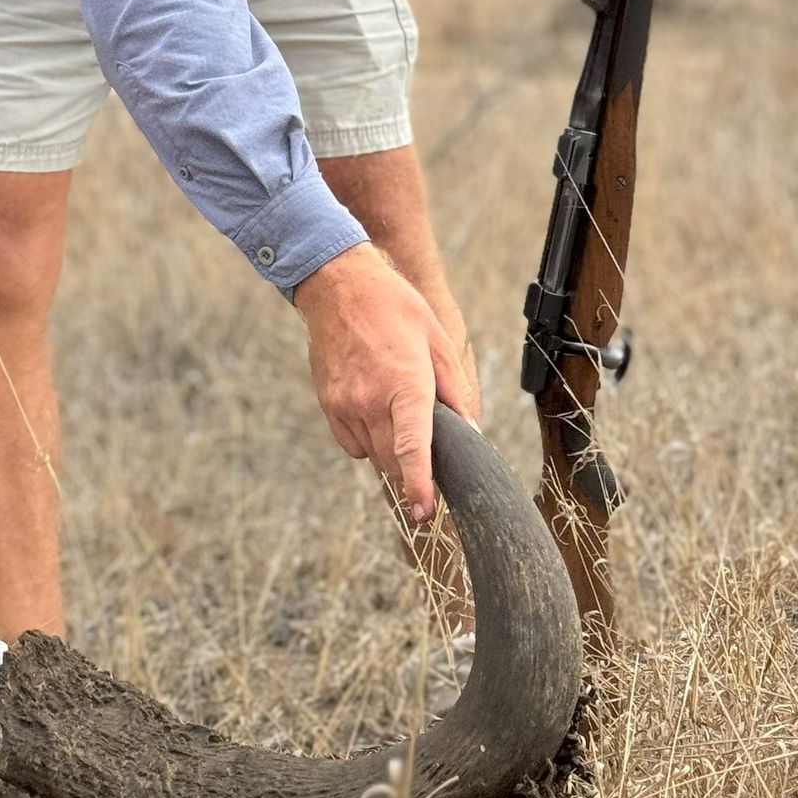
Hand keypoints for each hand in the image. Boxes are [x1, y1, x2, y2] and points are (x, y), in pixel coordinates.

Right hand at [294, 245, 476, 523]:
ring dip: (393, 455)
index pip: (413, 446)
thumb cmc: (395, 308)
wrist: (339, 286)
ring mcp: (345, 405)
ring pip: (374, 456)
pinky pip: (353, 445)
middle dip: (415, 471)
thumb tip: (468, 430)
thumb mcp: (437, 340)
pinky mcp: (329, 406)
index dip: (419, 484)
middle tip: (430, 458)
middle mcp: (371, 400)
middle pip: (395, 461)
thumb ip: (454, 389)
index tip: (425, 511)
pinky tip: (376, 413)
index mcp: (404, 384)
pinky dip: (369, 443)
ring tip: (400, 417)